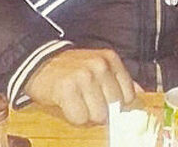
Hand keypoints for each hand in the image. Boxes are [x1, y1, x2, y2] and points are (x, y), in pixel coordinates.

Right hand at [22, 48, 136, 125]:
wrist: (37, 62)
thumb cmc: (70, 68)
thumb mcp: (98, 66)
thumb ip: (119, 79)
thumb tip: (140, 94)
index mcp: (110, 59)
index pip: (128, 96)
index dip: (115, 103)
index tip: (102, 99)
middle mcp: (99, 66)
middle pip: (113, 108)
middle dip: (99, 109)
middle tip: (85, 99)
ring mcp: (83, 76)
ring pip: (98, 116)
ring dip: (86, 114)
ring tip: (75, 100)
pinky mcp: (67, 89)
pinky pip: (79, 118)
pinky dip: (72, 116)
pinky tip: (66, 103)